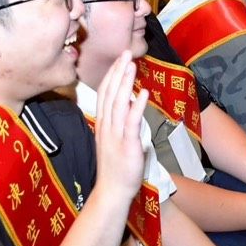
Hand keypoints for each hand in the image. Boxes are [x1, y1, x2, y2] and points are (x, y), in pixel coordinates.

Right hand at [91, 53, 150, 198]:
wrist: (111, 192)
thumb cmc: (115, 167)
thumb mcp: (113, 140)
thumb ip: (119, 123)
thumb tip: (129, 105)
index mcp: (103, 124)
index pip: (104, 94)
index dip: (112, 75)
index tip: (119, 60)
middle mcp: (106, 126)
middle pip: (110, 94)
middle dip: (118, 72)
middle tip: (126, 53)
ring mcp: (115, 135)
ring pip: (118, 104)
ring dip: (125, 83)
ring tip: (132, 66)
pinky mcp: (126, 145)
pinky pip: (131, 122)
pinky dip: (136, 106)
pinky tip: (142, 93)